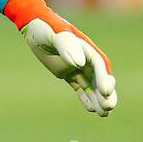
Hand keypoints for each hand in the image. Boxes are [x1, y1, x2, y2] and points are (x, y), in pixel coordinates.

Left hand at [4, 0, 116, 115]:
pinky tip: (91, 109)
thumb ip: (66, 46)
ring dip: (98, 99)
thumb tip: (79, 63)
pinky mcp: (68, 73)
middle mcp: (84, 58)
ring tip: (104, 114)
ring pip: (92, 85)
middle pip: (100, 77)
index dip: (104, 78)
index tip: (106, 91)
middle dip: (106, 92)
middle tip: (109, 107)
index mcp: (85, 47)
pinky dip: (86, 98)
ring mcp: (76, 66)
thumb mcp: (54, 34)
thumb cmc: (45, 27)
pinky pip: (80, 87)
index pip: (98, 64)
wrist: (33, 27)